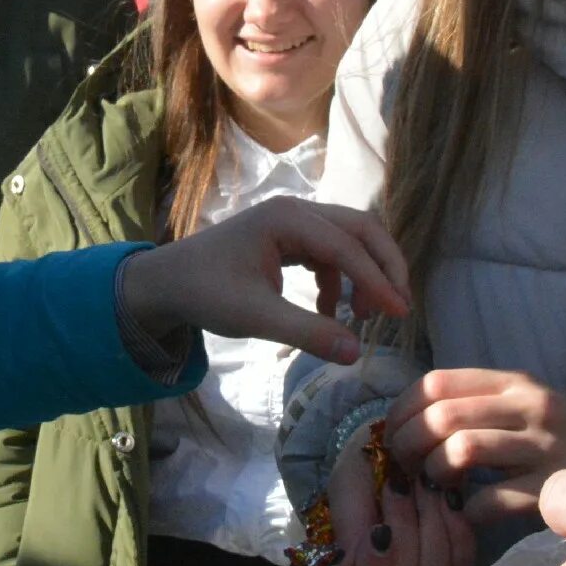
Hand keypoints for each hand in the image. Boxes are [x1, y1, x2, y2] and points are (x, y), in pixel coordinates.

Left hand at [119, 198, 409, 362]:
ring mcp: (291, 223)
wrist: (166, 284)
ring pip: (348, 240)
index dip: (376, 280)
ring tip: (365, 316)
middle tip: (399, 307)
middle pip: (359, 228)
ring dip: (364, 274)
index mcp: (286, 219)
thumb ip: (308, 332)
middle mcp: (295, 212)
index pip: (346, 246)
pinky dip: (341, 280)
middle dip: (383, 266)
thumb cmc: (205, 293)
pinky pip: (330, 253)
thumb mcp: (256, 316)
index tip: (399, 313)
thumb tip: (356, 353)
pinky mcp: (288, 239)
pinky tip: (332, 312)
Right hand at [323, 433, 476, 565]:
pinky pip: (461, 561)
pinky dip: (456, 525)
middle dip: (403, 524)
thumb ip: (347, 522)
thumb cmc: (362, 471)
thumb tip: (354, 561)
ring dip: (429, 520)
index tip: (379, 531)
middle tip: (397, 482)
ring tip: (422, 483)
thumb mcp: (345, 486)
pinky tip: (447, 495)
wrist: (397, 450)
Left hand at [387, 369, 565, 520]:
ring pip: (460, 449)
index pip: (436, 382)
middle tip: (408, 468)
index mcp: (512, 383)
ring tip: (440, 486)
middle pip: (441, 416)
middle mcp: (527, 407)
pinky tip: (469, 513)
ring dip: (436, 473)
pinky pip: (491, 500)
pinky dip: (468, 510)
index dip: (402, 409)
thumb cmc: (564, 439)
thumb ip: (478, 404)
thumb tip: (410, 419)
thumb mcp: (525, 405)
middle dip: (410, 445)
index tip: (394, 433)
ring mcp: (541, 448)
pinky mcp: (552, 490)